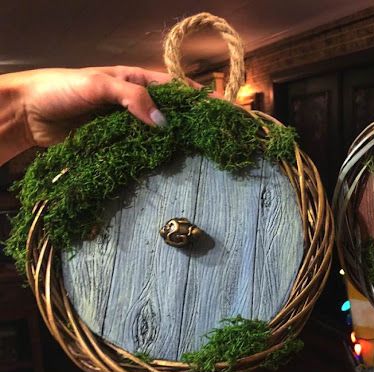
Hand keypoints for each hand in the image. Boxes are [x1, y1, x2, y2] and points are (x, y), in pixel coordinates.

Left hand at [0, 66, 200, 161]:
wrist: (28, 113)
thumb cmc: (61, 89)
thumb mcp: (99, 85)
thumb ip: (132, 99)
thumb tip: (165, 124)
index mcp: (137, 81)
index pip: (177, 88)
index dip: (201, 98)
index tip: (224, 110)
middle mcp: (137, 104)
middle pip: (174, 114)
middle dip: (196, 124)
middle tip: (219, 139)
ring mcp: (128, 127)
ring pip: (160, 136)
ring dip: (178, 145)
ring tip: (204, 156)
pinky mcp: (117, 147)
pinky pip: (141, 153)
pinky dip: (155, 160)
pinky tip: (171, 167)